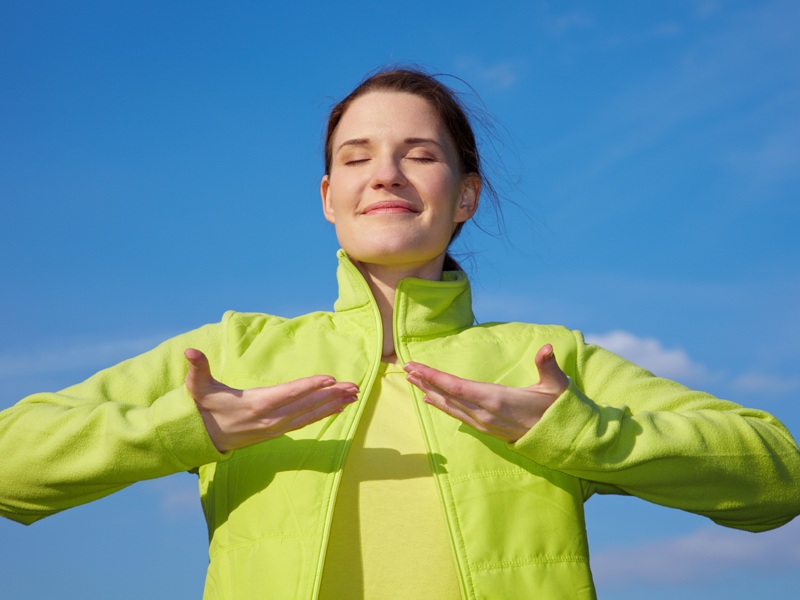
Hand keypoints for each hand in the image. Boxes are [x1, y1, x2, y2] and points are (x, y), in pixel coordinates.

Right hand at [184, 348, 358, 451]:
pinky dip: (323, 414)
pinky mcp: (278, 431)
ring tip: (354, 396)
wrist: (202, 438)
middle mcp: (270, 418)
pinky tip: (339, 408)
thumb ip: (198, 368)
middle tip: (355, 386)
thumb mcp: (198, 387)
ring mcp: (276, 427)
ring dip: (333, 405)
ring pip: (310, 415)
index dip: (310, 386)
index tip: (330, 379)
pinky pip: (306, 422)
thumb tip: (189, 352)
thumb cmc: (204, 407)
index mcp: (256, 404)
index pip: (288, 393)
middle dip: (332, 395)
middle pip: (306, 405)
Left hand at [404, 344, 568, 442]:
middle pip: (447, 395)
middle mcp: (485, 413)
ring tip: (412, 380)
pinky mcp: (486, 429)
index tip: (415, 366)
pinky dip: (442, 404)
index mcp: (497, 399)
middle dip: (425, 381)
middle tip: (405, 368)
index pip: (456, 386)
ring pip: (450, 406)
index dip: (433, 376)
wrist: (563, 440)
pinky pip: (457, 415)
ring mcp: (484, 423)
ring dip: (430, 392)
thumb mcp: (557, 385)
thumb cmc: (558, 408)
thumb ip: (548, 365)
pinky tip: (432, 399)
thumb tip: (547, 348)